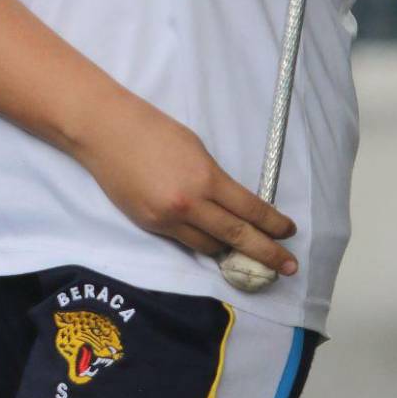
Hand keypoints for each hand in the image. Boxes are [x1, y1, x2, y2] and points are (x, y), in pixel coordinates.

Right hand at [76, 90, 298, 276]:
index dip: (273, 224)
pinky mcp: (151, 225)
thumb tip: (233, 204)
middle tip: (289, 266)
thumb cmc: (154, 131)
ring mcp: (168, 219)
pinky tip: (214, 244)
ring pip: (210, 246)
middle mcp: (189, 204)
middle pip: (237, 235)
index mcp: (206, 178)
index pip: (249, 209)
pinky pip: (184, 242)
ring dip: (230, 250)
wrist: (107, 133)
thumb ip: (214, 180)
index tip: (289, 232)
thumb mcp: (196, 149)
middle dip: (266, 253)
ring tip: (247, 254)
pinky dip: (202, 243)